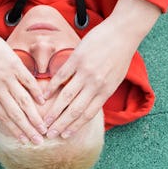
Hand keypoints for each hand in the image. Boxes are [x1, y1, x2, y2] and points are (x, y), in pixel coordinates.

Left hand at [0, 5, 46, 143]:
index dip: (15, 130)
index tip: (24, 140)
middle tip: (38, 140)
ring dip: (34, 116)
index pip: (4, 118)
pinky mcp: (13, 65)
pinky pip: (27, 81)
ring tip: (43, 126)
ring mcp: (6, 78)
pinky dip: (36, 92)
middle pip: (16, 114)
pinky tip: (43, 101)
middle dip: (28, 129)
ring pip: (24, 101)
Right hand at [42, 18, 135, 137]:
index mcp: (106, 91)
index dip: (75, 126)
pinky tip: (44, 95)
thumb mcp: (115, 78)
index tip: (64, 136)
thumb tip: (90, 104)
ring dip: (54, 111)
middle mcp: (95, 84)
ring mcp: (86, 72)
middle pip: (75, 110)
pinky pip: (61, 76)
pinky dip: (52, 87)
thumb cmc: (120, 55)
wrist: (123, 33)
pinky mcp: (77, 59)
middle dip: (61, 124)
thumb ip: (102, 91)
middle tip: (49, 134)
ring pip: (66, 96)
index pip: (88, 114)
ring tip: (45, 121)